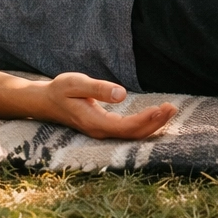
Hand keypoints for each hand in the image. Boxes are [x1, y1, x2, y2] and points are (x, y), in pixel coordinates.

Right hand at [38, 73, 177, 139]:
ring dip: (152, 124)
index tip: (161, 108)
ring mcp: (102, 132)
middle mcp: (100, 132)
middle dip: (155, 122)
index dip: (145, 120)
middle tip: (172, 107)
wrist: (45, 102)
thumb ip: (99, 89)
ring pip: (132, 134)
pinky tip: (156, 117)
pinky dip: (144, 125)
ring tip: (169, 110)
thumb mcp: (76, 83)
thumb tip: (122, 94)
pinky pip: (128, 131)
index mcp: (94, 122)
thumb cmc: (60, 90)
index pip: (126, 127)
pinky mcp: (105, 128)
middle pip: (133, 134)